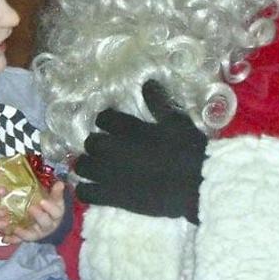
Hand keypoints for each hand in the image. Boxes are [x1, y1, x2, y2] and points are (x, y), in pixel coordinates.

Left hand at [2, 181, 65, 242]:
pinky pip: (20, 240)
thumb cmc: (51, 208)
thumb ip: (56, 192)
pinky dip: (13, 240)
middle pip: (45, 223)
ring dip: (24, 233)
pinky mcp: (28, 237)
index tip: (42, 201)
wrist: (50, 223)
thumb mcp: (55, 200)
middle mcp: (48, 226)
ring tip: (16, 228)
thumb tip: (59, 183)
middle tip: (31, 208)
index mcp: (55, 215)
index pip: (56, 212)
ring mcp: (38, 233)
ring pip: (32, 235)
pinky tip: (5, 238)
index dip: (50, 208)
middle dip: (38, 216)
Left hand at [75, 80, 206, 221]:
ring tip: (98, 169)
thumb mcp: (176, 121)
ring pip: (82, 166)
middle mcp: (113, 149)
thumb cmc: (189, 151)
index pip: (104, 119)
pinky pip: (84, 192)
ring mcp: (110, 174)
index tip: (112, 126)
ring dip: (88, 165)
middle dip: (97, 144)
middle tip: (108, 150)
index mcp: (128, 129)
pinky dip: (85, 189)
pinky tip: (93, 189)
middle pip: (90, 142)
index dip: (107, 121)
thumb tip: (147, 82)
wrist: (196, 184)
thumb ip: (158, 102)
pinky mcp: (112, 196)